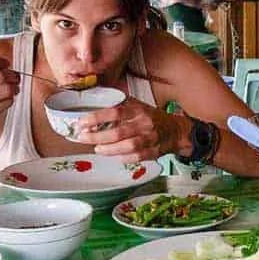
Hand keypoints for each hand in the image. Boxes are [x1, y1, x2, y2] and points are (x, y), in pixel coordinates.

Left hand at [70, 99, 188, 162]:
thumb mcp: (137, 105)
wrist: (176, 130)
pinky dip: (124, 158)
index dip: (96, 118)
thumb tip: (92, 101)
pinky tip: (115, 156)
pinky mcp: (154, 152)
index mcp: (138, 109)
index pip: (114, 112)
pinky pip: (137, 157)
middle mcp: (144, 123)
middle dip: (97, 137)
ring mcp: (150, 138)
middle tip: (83, 138)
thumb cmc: (151, 117)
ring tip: (98, 149)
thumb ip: (118, 105)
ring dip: (109, 150)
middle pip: (118, 132)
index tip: (82, 123)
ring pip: (128, 146)